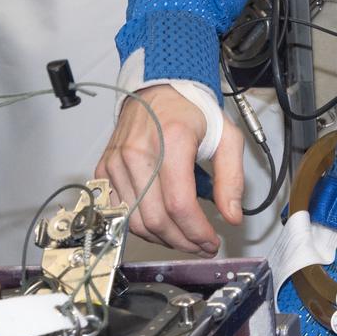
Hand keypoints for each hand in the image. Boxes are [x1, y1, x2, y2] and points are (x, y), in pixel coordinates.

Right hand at [93, 85, 241, 255]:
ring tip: (185, 238)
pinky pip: (119, 211)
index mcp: (172, 142)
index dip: (196, 232)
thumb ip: (232, 178)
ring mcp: (116, 163)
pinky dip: (140, 225)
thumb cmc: (191, 111)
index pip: (179, 205)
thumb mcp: (228, 137)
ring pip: (134, 221)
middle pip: (155, 219)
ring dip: (162, 238)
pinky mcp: (104, 169)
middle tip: (202, 246)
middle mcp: (138, 154)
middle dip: (182, 241)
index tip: (212, 241)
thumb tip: (232, 216)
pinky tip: (162, 225)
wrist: (159, 89)